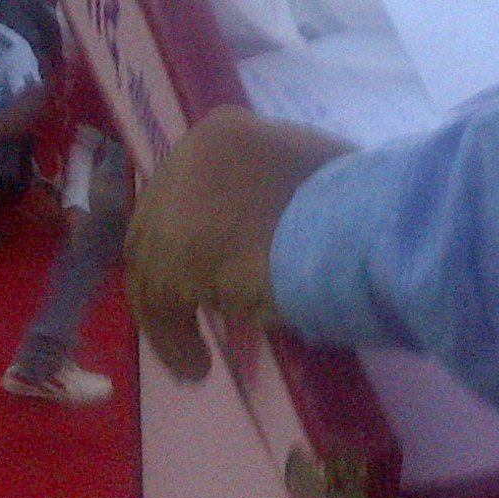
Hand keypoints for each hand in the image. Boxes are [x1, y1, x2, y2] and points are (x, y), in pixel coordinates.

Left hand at [126, 106, 350, 382]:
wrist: (346, 222)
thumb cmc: (346, 195)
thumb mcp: (309, 169)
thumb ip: (281, 183)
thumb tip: (281, 214)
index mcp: (222, 130)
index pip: (189, 180)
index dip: (197, 223)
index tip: (210, 255)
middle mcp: (186, 159)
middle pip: (159, 221)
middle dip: (173, 266)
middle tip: (192, 303)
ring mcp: (172, 208)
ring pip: (152, 266)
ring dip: (170, 314)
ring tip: (193, 354)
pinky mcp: (170, 259)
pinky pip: (161, 309)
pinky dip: (175, 342)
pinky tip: (197, 367)